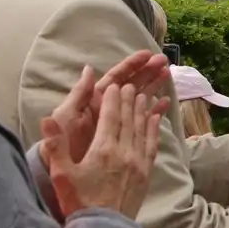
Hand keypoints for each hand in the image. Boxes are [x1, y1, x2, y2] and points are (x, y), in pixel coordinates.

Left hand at [40, 52, 171, 171]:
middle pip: (131, 85)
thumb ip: (79, 94)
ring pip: (139, 98)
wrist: (63, 171)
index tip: (147, 55)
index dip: (131, 66)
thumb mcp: (66, 116)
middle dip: (146, 72)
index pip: (116, 78)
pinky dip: (154, 110)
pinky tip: (165, 103)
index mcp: (95, 100)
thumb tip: (89, 68)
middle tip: (163, 62)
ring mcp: (118, 121)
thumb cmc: (61, 144)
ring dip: (152, 86)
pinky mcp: (125, 136)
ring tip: (167, 75)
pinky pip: (142, 119)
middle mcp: (108, 107)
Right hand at [41, 84, 162, 217]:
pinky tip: (155, 120)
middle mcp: (125, 153)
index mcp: (104, 150)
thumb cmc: (79, 202)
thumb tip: (47, 119)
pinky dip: (153, 130)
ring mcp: (139, 163)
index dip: (112, 100)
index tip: (114, 85)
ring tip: (143, 96)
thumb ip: (56, 145)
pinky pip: (152, 145)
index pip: (111, 117)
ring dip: (142, 111)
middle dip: (129, 100)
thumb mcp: (62, 174)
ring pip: (142, 130)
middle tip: (130, 85)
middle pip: (129, 120)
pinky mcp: (146, 173)